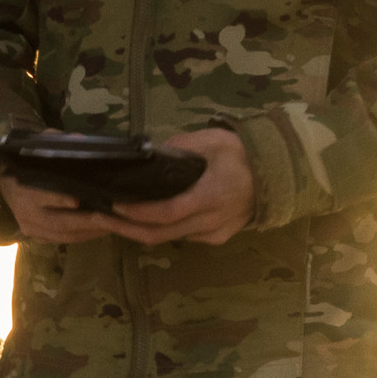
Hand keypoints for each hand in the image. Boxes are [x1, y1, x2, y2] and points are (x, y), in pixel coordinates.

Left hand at [16, 127, 255, 249]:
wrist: (279, 175)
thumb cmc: (243, 153)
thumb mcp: (212, 139)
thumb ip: (181, 146)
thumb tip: (149, 154)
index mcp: (211, 196)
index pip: (166, 213)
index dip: (136, 213)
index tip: (111, 204)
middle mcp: (211, 222)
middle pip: (160, 234)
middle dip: (125, 228)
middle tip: (97, 216)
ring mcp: (214, 234)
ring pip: (169, 238)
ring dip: (140, 231)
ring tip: (112, 216)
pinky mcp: (216, 238)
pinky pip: (182, 237)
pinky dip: (160, 229)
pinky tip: (142, 218)